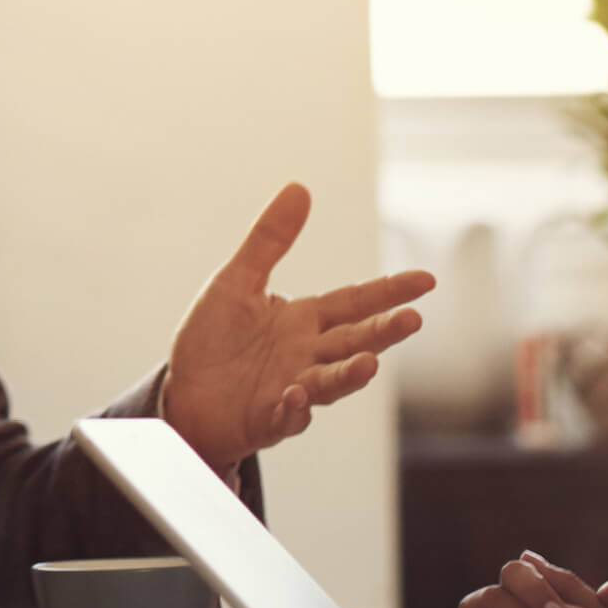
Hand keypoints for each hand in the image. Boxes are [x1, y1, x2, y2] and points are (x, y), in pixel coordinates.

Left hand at [159, 183, 436, 468]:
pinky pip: (286, 418)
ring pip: (329, 383)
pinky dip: (293, 410)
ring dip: (349, 376)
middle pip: (353, 341)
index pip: (355, 302)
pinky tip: (293, 397)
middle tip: (412, 320)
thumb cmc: (212, 340)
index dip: (389, 291)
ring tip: (368, 365)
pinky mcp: (266, 420)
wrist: (181, 395)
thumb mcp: (235, 282)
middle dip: (383, 332)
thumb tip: (299, 187)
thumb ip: (269, 241)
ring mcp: (291, 389)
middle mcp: (306, 356)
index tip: (426, 281)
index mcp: (304, 320)